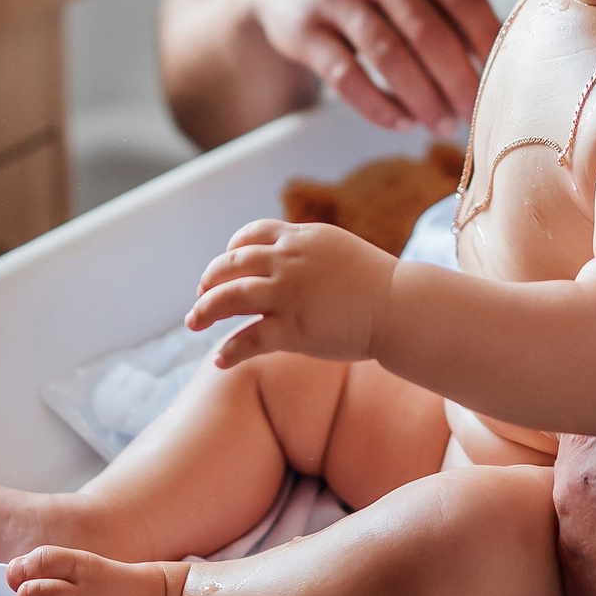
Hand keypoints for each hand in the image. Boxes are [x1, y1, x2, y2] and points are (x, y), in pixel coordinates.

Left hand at [189, 219, 397, 367]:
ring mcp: (287, 294)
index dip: (231, 250)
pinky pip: (247, 340)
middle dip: (210, 280)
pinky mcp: (291, 329)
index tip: (226, 265)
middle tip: (201, 295)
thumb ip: (312, 253)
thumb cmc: (379, 285)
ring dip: (205, 310)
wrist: (401, 306)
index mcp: (301, 239)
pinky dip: (229, 350)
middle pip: (231, 264)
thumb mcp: (340, 251)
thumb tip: (295, 261)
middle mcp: (288, 261)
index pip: (252, 235)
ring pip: (229, 298)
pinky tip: (221, 360)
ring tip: (194, 323)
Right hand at [245, 0, 497, 135]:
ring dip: (422, 99)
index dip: (486, 42)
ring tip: (442, 125)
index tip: (502, 78)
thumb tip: (491, 56)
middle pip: (428, 32)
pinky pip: (347, 78)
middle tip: (473, 115)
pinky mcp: (303, 30)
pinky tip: (400, 123)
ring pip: (390, 57)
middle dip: (457, 81)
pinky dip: (379, 106)